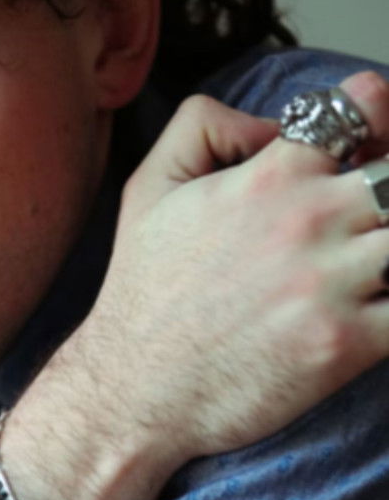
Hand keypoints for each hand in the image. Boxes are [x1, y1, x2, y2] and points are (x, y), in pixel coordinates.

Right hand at [0, 71, 388, 499]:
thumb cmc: (145, 290)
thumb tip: (271, 124)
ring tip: (366, 267)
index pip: (364, 111)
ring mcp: (332, 283)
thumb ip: (203, 123)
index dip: (377, 120)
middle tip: (363, 221)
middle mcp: (309, 219)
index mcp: (270, 175)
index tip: (368, 147)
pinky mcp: (347, 346)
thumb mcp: (149, 182)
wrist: (135, 387)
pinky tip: (373, 309)